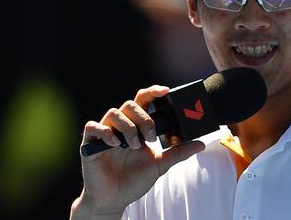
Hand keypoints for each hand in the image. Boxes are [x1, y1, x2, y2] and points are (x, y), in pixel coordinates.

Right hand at [70, 85, 205, 218]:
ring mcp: (105, 133)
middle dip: (143, 118)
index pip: (143, 100)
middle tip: (151, 137)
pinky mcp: (90, 144)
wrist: (115, 199)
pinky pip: (93, 127)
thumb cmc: (135, 179)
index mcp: (136, 126)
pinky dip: (105, 132)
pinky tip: (115, 144)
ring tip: (134, 145)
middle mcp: (121, 125)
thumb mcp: (160, 164)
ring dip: (127, 127)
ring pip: (113, 113)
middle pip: (130, 104)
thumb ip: (179, 152)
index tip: (166, 90)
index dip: (153, 92)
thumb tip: (201, 143)